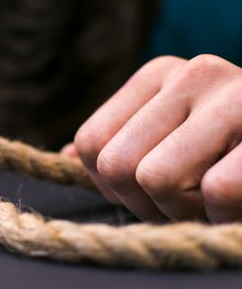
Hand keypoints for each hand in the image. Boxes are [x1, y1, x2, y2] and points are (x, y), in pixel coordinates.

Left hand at [71, 55, 241, 222]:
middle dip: (144, 202)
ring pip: (153, 177)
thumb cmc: (226, 150)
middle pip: (116, 164)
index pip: (89, 144)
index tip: (147, 189)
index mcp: (156, 75)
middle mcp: (189, 73)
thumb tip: (64, 155)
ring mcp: (234, 93)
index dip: (112, 185)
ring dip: (180, 210)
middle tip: (179, 201)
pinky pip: (216, 190)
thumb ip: (119, 141)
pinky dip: (221, 214)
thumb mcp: (168, 135)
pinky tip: (237, 201)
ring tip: (207, 199)